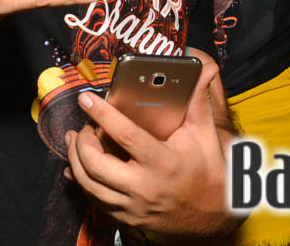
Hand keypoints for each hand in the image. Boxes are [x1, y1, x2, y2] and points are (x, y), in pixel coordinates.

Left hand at [64, 56, 238, 235]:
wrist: (215, 219)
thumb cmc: (209, 171)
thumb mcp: (204, 136)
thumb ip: (198, 102)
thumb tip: (203, 70)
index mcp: (163, 162)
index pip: (125, 135)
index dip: (102, 114)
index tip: (85, 98)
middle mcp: (145, 188)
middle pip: (96, 164)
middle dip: (81, 141)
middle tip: (82, 125)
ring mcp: (134, 207)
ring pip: (89, 185)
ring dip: (75, 160)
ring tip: (75, 140)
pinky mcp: (128, 219)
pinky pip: (94, 201)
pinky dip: (82, 181)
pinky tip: (78, 166)